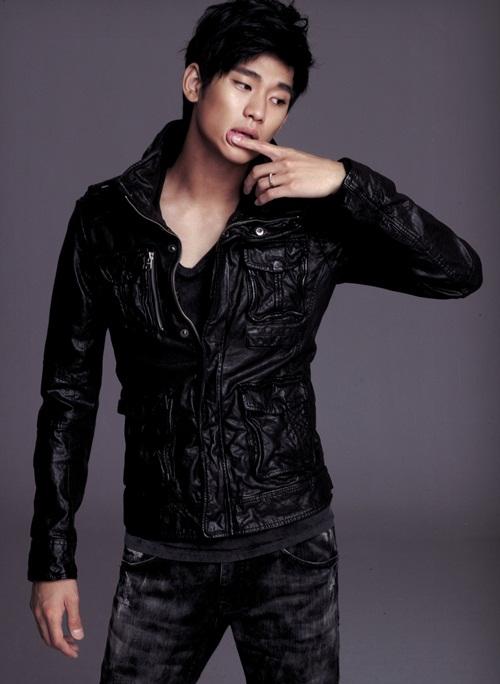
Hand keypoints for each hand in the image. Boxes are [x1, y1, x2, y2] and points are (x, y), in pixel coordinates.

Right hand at [30, 579, 83, 658]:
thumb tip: (78, 636)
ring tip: (69, 637)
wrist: (50, 564)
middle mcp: (40, 615)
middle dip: (61, 646)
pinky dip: (50, 630)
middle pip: (48, 639)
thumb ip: (75, 619)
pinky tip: (59, 626)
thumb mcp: (73, 599)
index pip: (56, 640)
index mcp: (51, 615)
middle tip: (74, 646)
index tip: (75, 653)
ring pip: (44, 632)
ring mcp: (36, 610)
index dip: (66, 649)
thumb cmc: (63, 580)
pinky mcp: (35, 605)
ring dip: (56, 638)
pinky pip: (41, 624)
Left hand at [231, 133, 346, 204]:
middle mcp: (284, 162)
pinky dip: (262, 200)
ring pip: (262, 183)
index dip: (246, 142)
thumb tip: (273, 168)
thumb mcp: (300, 158)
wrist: (333, 176)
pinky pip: (269, 194)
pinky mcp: (290, 188)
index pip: (262, 145)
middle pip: (257, 170)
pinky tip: (261, 202)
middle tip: (246, 189)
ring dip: (256, 193)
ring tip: (256, 198)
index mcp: (285, 152)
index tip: (234, 138)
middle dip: (248, 182)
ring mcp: (287, 175)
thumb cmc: (318, 169)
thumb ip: (285, 160)